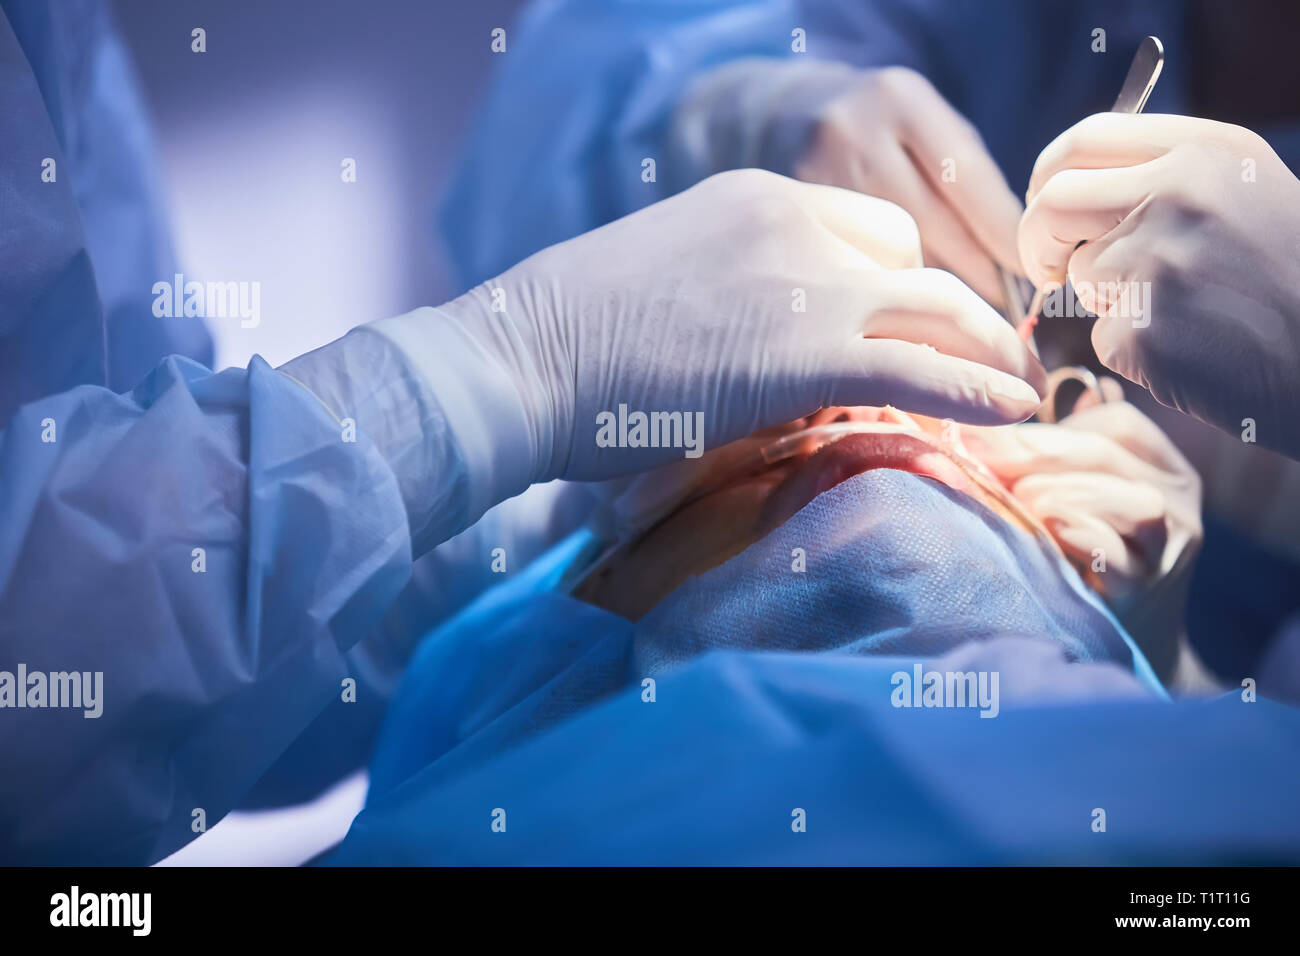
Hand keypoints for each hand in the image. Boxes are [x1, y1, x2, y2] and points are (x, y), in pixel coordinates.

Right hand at [375, 169, 1044, 519]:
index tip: (914, 329)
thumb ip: (731, 295)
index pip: (867, 232)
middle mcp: (790, 223)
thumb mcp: (660, 286)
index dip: (901, 286)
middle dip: (958, 315)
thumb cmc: (564, 341)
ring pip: (935, 310)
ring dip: (985, 354)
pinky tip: (1011, 415)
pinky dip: (976, 393)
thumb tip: (763, 344)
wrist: (517, 361)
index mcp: (753, 200)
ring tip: (1019, 393)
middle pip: (914, 262)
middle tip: (988, 360)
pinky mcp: (803, 354)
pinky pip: (921, 370)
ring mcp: (802, 284)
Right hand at [793, 66, 1024, 304]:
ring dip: (935, 290)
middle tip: (1007, 306)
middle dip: (976, 272)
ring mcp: (815, 177)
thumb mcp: (925, 126)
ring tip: (962, 315)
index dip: (1001, 233)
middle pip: (930, 222)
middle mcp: (854, 135)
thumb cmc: (881, 129)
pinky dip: (891, 288)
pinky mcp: (792, 216)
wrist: (784, 116)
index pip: (965, 177)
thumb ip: (965, 178)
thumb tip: (1011, 256)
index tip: (1030, 271)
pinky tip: (906, 305)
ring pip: (892, 255)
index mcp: (902, 102)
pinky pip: (857, 266)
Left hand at [961, 386, 1202, 676]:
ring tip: (1019, 503)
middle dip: (1032, 452)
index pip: (1118, 423)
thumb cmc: (1077, 561)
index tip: (983, 430)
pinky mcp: (1144, 593)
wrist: (1106, 649)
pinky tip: (1045, 534)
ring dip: (1058, 494)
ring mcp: (1167, 552)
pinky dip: (1075, 536)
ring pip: (1124, 501)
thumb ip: (1050, 455)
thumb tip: (982, 417)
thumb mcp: (1073, 498)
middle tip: (977, 455)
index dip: (1047, 424)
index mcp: (1163, 469)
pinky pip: (1113, 554)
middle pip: (1106, 454)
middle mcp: (1178, 504)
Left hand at [1020, 113, 1299, 458]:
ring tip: (1184, 311)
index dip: (1048, 176)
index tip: (1046, 206)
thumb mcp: (1245, 191)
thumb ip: (1167, 176)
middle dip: (1038, 241)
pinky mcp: (1146, 328)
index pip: (1084, 140)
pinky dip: (1135, 350)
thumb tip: (1071, 185)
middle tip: (1050, 269)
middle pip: (1053, 205)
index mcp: (1203, 151)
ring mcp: (1159, 260)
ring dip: (1112, 299)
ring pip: (1082, 275)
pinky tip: (1192, 349)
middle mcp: (1177, 194)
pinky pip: (1105, 336)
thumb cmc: (1289, 276)